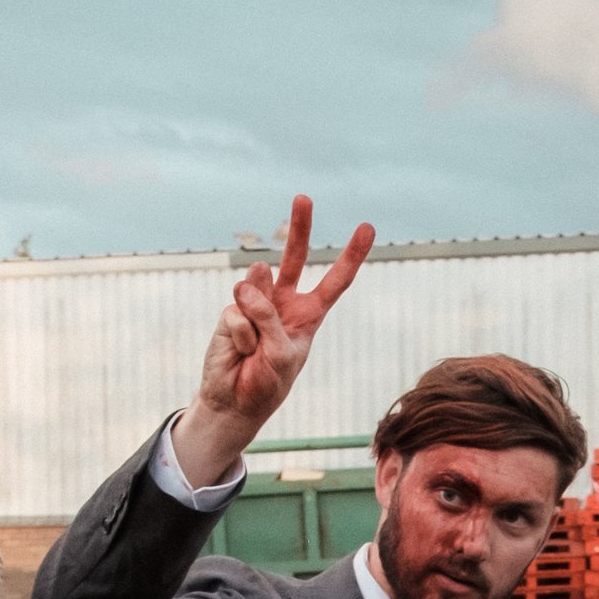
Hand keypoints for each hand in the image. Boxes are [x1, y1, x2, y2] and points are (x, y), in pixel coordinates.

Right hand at [177, 193, 376, 483]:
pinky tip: (238, 349)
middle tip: (304, 197)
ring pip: (256, 286)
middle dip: (299, 227)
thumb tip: (250, 275)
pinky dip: (238, 334)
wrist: (232, 402)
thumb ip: (269, 316)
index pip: (335, 281)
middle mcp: (283, 302)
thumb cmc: (266, 383)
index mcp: (308, 315)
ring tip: (253, 347)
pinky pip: (236, 312)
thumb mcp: (282, 354)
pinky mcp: (230, 310)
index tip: (367, 227)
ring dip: (255, 315)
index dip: (351, 255)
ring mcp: (255, 303)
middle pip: (294, 258)